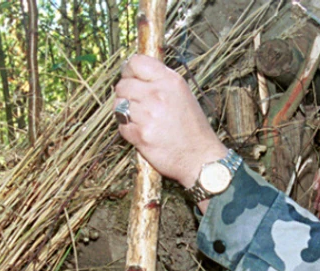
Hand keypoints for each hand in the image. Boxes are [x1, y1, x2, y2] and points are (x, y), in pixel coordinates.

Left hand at [114, 55, 226, 188]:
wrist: (201, 159)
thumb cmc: (193, 130)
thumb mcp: (183, 95)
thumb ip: (161, 83)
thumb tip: (137, 75)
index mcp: (170, 81)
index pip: (136, 62)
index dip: (128, 71)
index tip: (131, 79)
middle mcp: (158, 94)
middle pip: (123, 85)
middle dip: (125, 95)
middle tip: (136, 105)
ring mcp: (148, 115)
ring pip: (119, 106)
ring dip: (124, 113)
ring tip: (139, 120)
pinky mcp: (141, 135)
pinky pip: (122, 127)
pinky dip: (128, 131)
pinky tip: (142, 133)